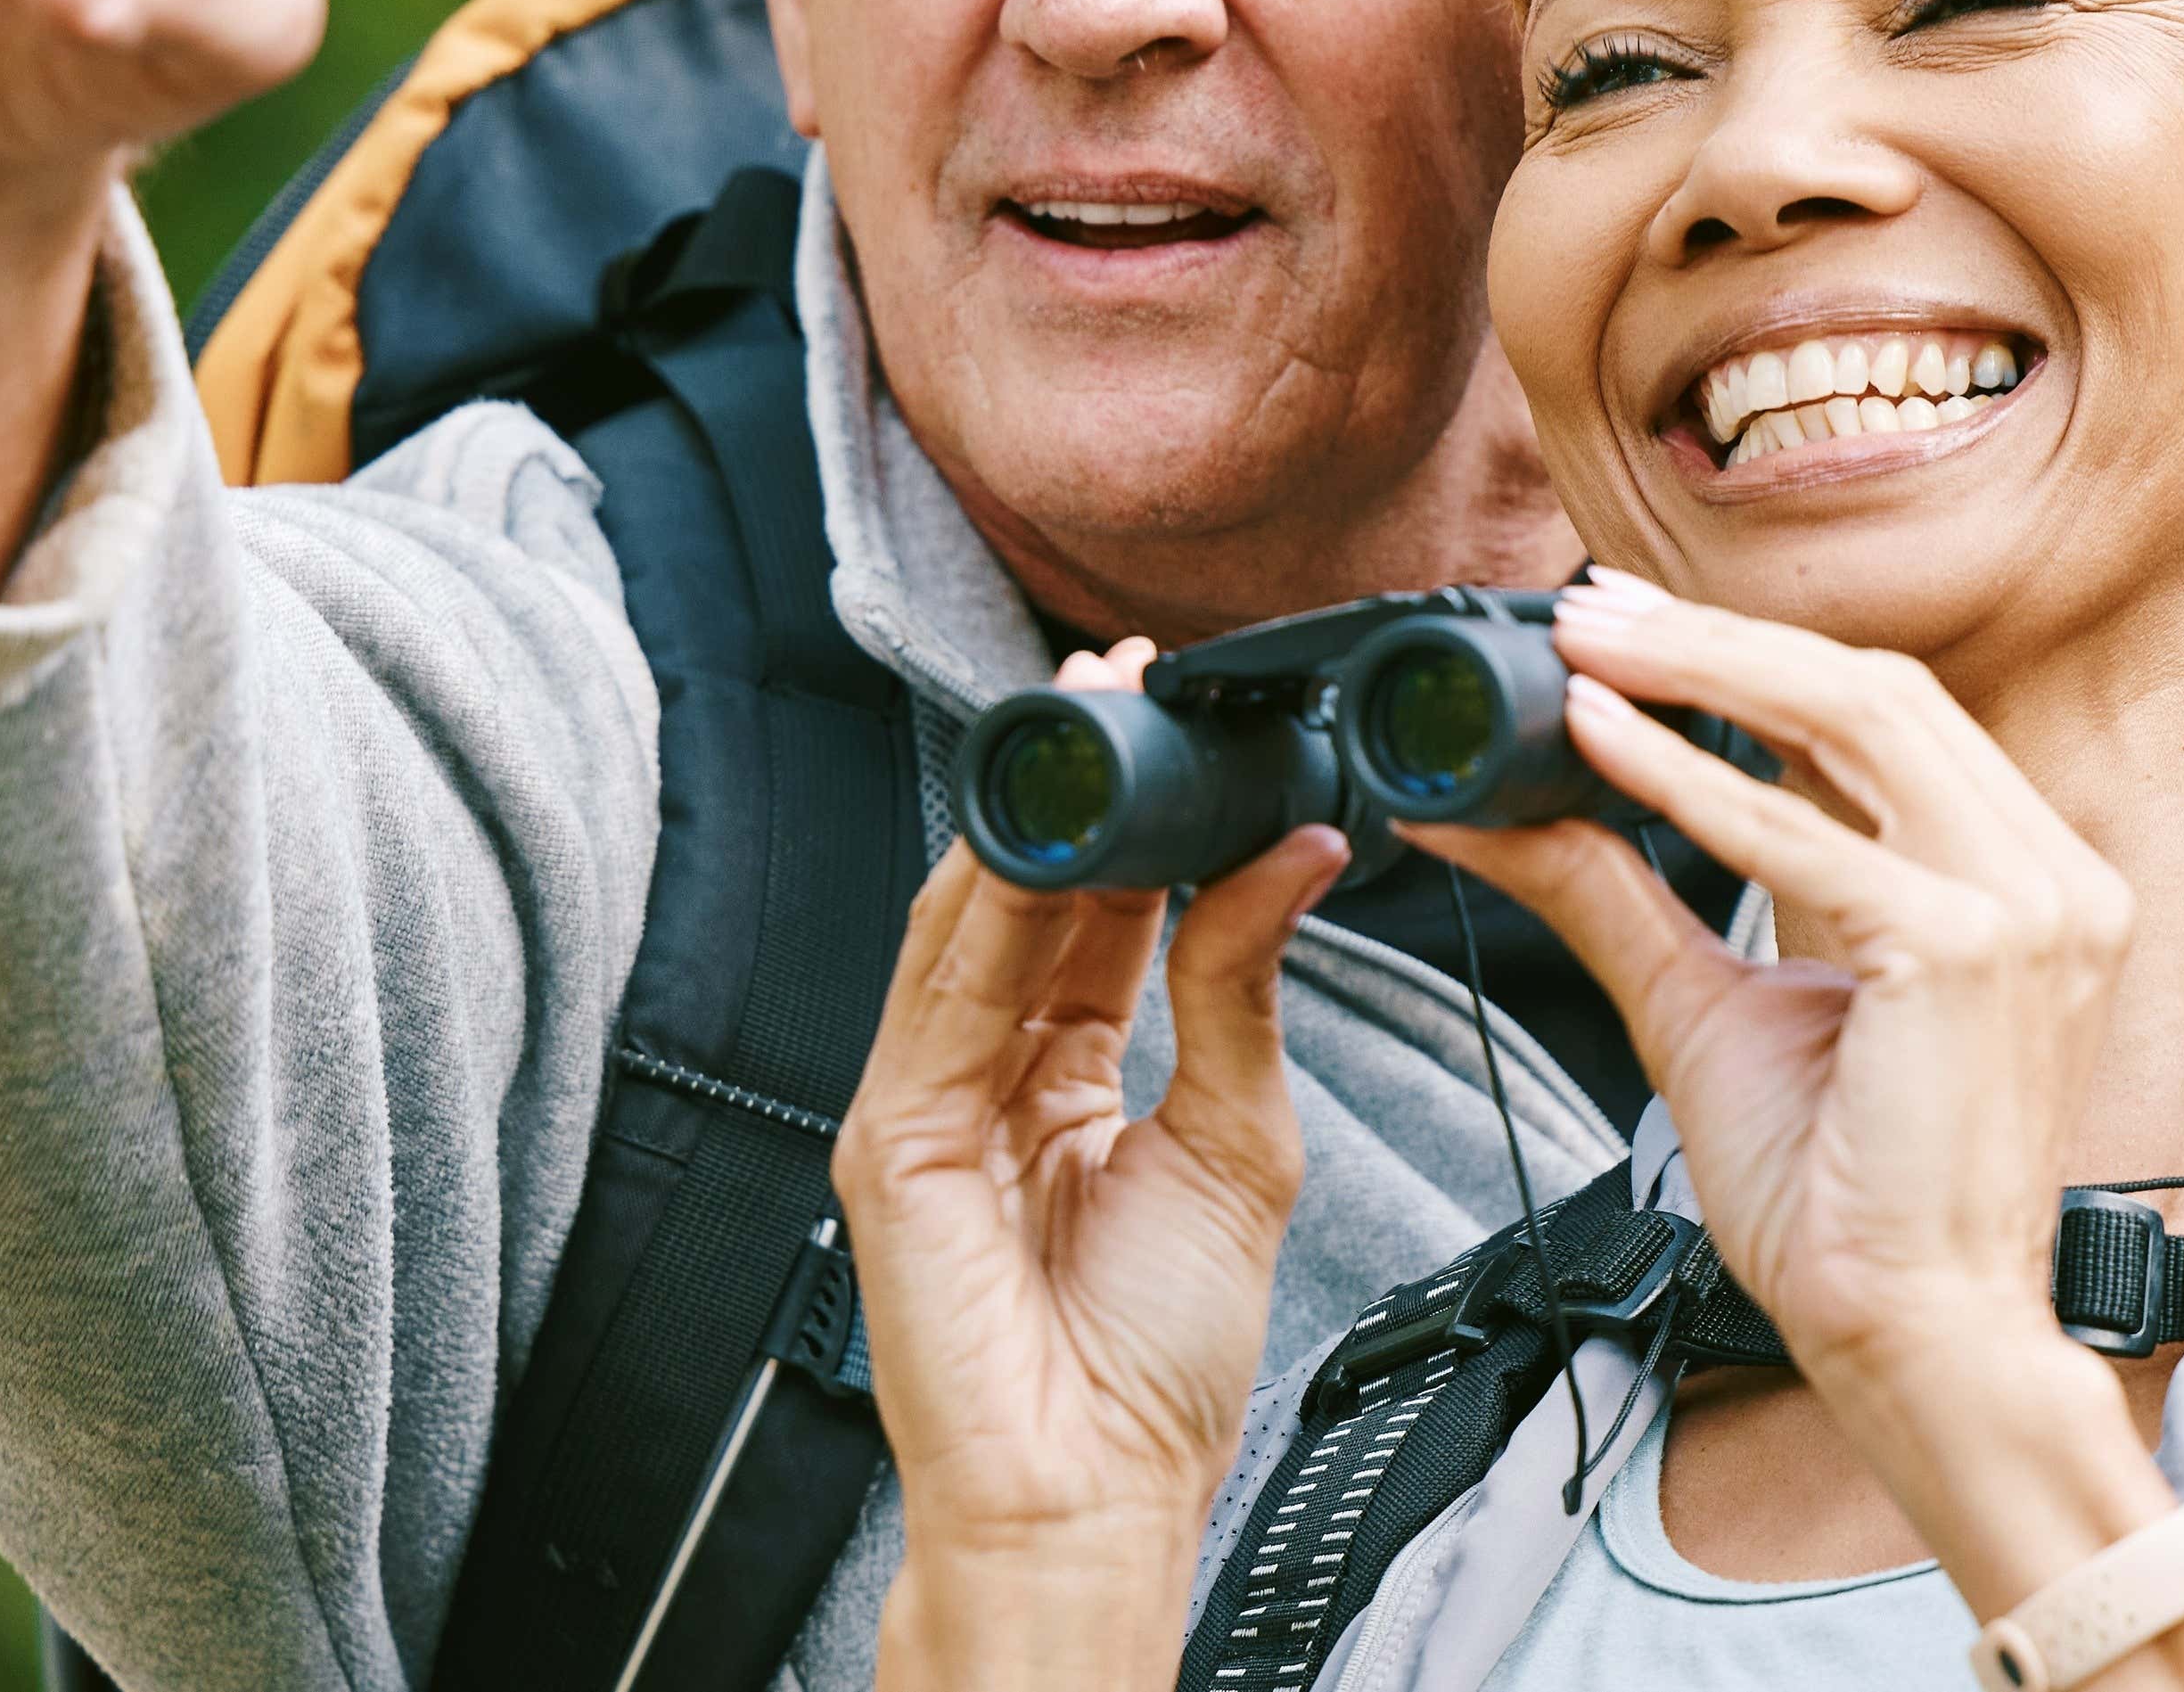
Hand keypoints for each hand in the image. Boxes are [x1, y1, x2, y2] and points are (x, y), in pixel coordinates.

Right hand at [839, 648, 1345, 1676]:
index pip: (1089, 913)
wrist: (1096, 1501)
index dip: (1133, 811)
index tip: (1181, 718)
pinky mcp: (889, 1146)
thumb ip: (1243, 995)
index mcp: (1056, 1079)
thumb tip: (1294, 857)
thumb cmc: (1153, 1367)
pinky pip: (936, 1005)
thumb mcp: (1237, 1145)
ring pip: (964, 929)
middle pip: (1017, 899)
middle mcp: (978, 1079)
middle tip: (1127, 683)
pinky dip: (986, 918)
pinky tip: (1043, 850)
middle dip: (1073, 784)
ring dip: (1028, 820)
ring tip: (1089, 728)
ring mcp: (921, 1108)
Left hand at [1398, 574, 2146, 1525]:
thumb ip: (1618, 894)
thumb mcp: (1708, 1008)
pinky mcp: (1972, 952)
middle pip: (1875, 691)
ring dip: (1704, 670)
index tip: (1629, 619)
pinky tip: (1600, 739)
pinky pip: (1801, 837)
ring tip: (1587, 642)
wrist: (1909, 1330)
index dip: (1751, 654)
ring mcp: (2030, 908)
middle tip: (1587, 605)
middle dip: (1718, 638)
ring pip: (1854, 721)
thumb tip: (1497, 809)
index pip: (1881, 718)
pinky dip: (1688, 777)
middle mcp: (2050, 877)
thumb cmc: (1840, 1197)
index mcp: (2019, 880)